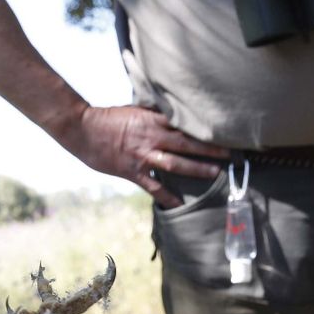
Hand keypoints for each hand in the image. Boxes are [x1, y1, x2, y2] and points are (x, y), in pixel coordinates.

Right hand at [62, 105, 226, 208]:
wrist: (82, 130)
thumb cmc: (107, 118)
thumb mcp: (134, 109)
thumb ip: (154, 113)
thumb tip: (171, 112)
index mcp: (152, 121)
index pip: (185, 124)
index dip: (204, 129)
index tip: (224, 131)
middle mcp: (151, 138)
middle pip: (187, 144)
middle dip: (210, 149)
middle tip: (231, 155)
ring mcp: (142, 156)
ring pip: (175, 163)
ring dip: (196, 169)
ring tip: (215, 174)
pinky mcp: (131, 171)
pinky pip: (153, 186)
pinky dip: (167, 195)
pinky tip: (179, 204)